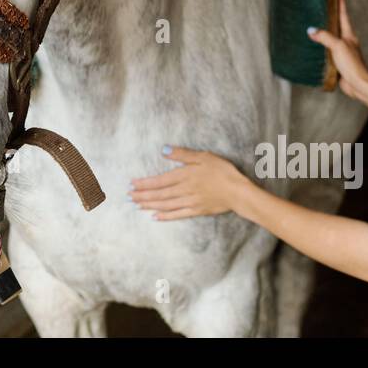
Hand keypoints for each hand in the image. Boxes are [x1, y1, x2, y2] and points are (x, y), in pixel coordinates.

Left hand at [129, 146, 250, 219]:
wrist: (238, 192)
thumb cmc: (222, 171)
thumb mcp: (203, 157)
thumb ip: (182, 154)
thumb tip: (164, 150)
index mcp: (184, 176)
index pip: (159, 181)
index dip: (144, 184)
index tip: (131, 185)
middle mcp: (183, 190)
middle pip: (159, 194)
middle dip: (142, 196)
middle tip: (128, 197)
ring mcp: (189, 202)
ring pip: (165, 205)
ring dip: (149, 205)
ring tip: (137, 206)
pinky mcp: (197, 211)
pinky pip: (177, 215)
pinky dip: (165, 216)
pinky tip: (155, 217)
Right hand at [306, 0, 367, 100]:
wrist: (358, 85)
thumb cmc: (352, 64)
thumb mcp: (338, 46)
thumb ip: (325, 37)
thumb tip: (311, 30)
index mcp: (349, 35)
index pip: (343, 15)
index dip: (340, 4)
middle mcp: (347, 42)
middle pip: (338, 25)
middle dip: (331, 16)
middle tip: (323, 6)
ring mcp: (343, 52)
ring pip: (332, 38)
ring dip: (325, 32)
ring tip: (315, 25)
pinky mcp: (339, 62)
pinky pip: (328, 51)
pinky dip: (322, 47)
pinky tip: (315, 48)